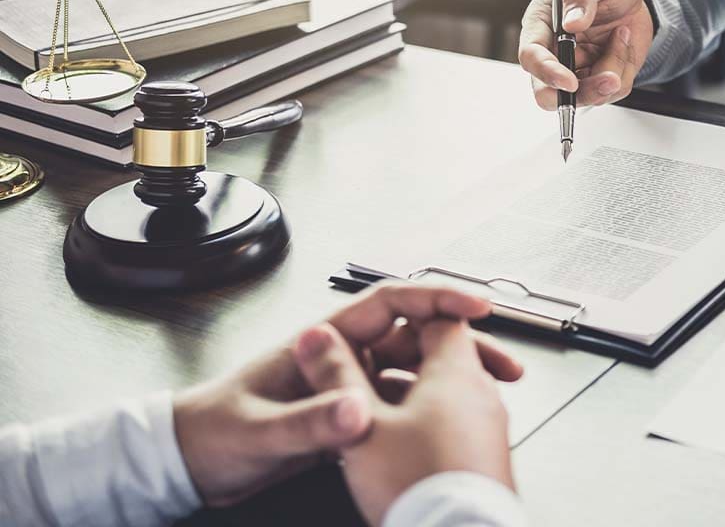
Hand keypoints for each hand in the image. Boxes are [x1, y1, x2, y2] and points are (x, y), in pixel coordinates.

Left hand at [174, 284, 521, 505]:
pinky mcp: (346, 417)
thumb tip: (357, 412)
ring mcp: (346, 387)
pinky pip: (400, 407)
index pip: (391, 303)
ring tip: (491, 395)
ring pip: (414, 374)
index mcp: (322, 343)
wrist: (187, 463)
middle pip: (416, 339)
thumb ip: (307, 424)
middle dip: (462, 346)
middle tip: (502, 365)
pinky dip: (430, 411)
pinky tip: (450, 424)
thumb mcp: (258, 433)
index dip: (438, 298)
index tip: (476, 305)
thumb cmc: (211, 433)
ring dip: (453, 381)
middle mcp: (341, 358)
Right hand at [519, 0, 653, 109]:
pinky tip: (623, 39)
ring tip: (622, 32)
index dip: (547, 72)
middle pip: (548, 94)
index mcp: (540, 24)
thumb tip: (572, 23)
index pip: (531, 57)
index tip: (570, 81)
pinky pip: (613, 89)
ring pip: (588, 95)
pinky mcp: (599, 78)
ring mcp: (577, 69)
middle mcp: (554, 52)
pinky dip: (625, 65)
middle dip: (580, 94)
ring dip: (614, 68)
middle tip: (610, 79)